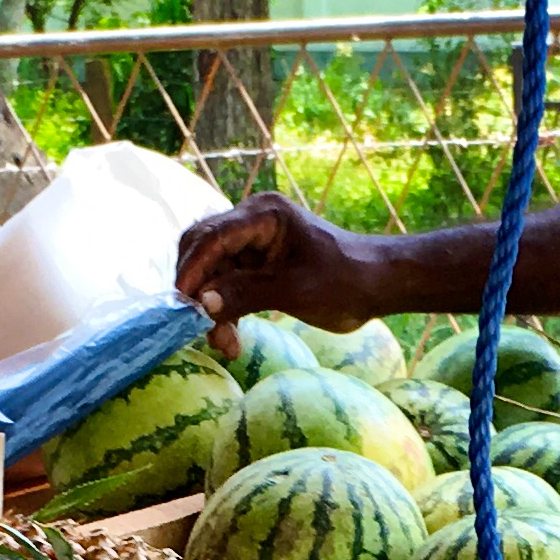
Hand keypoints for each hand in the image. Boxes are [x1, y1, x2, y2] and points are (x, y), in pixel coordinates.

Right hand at [176, 192, 384, 332]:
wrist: (376, 286)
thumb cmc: (344, 281)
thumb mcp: (294, 290)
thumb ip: (246, 293)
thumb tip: (202, 303)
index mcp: (263, 215)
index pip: (212, 237)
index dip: (193, 270)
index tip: (183, 304)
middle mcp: (252, 222)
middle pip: (203, 251)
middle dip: (199, 291)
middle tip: (199, 327)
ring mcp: (253, 244)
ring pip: (213, 274)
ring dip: (213, 309)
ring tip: (225, 345)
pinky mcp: (257, 266)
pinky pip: (228, 286)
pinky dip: (226, 311)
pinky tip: (231, 340)